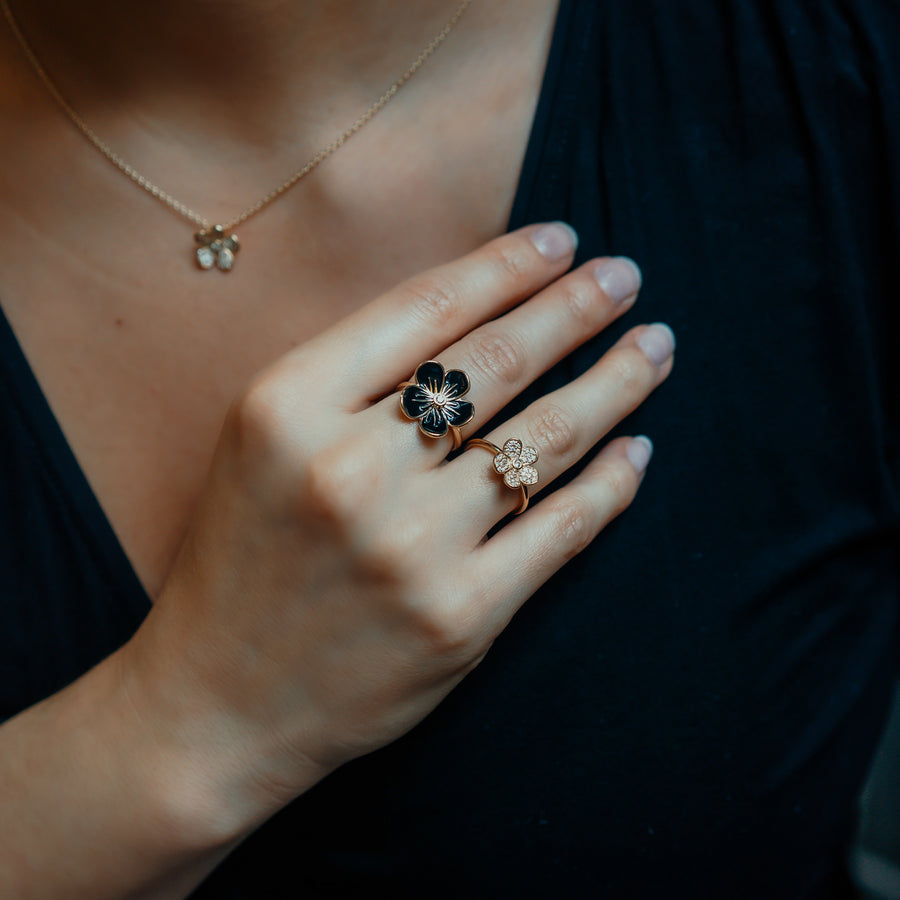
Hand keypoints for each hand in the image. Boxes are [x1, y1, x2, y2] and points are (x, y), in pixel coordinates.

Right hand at [119, 223, 673, 838]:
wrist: (219, 701)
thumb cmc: (243, 560)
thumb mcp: (263, 444)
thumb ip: (350, 379)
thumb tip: (477, 315)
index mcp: (287, 406)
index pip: (426, 308)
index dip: (507, 265)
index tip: (562, 239)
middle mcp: (350, 468)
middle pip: (495, 361)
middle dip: (576, 307)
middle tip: (624, 277)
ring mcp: (411, 548)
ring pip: (544, 437)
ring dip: (614, 382)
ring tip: (655, 348)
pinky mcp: (460, 617)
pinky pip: (561, 527)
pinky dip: (611, 483)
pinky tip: (637, 450)